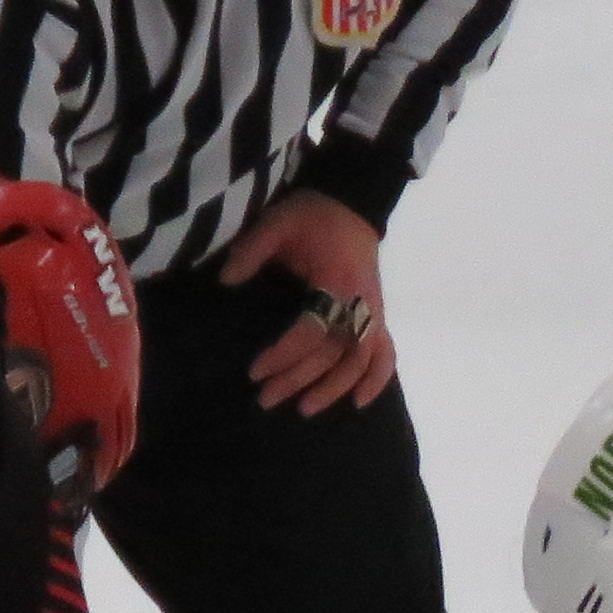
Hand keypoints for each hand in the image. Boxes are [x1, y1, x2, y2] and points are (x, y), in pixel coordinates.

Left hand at [220, 186, 394, 414]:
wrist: (350, 203)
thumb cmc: (312, 215)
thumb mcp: (278, 222)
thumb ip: (252, 250)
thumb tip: (227, 281)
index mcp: (338, 282)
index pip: (312, 331)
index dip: (285, 354)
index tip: (255, 370)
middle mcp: (361, 303)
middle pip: (334, 353)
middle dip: (300, 380)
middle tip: (266, 399)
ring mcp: (373, 312)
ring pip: (360, 361)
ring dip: (334, 388)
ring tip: (304, 409)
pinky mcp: (376, 315)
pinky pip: (386, 353)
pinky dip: (376, 379)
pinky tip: (358, 402)